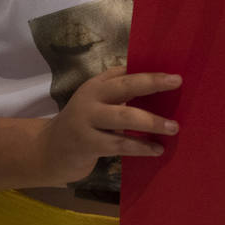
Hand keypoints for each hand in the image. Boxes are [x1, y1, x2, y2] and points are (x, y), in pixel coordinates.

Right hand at [36, 67, 181, 184]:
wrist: (48, 151)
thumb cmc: (83, 124)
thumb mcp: (96, 101)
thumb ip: (118, 90)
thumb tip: (156, 82)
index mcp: (96, 85)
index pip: (125, 73)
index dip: (149, 72)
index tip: (174, 75)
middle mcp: (90, 99)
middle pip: (125, 87)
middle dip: (152, 84)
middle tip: (177, 83)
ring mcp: (87, 122)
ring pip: (125, 118)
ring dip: (152, 123)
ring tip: (173, 127)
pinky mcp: (87, 144)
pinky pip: (120, 144)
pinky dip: (141, 147)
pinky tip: (157, 149)